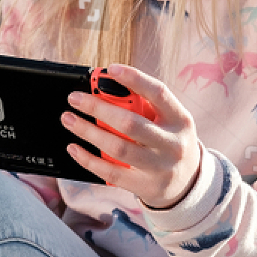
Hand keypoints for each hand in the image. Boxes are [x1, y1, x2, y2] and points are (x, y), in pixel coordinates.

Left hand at [61, 63, 201, 209]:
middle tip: (75, 98)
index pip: (159, 93)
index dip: (135, 79)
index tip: (110, 69)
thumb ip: (145, 107)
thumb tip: (105, 89)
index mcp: (180, 120)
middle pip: (130, 123)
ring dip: (88, 132)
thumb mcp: (169, 122)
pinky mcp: (144, 186)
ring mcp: (159, 168)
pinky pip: (111, 172)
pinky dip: (89, 160)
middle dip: (98, 108)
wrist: (187, 183)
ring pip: (117, 148)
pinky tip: (74, 148)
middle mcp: (173, 144)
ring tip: (69, 119)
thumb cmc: (169, 142)